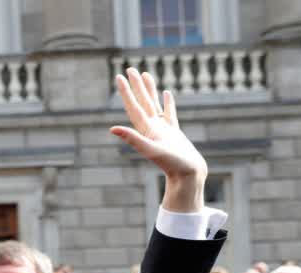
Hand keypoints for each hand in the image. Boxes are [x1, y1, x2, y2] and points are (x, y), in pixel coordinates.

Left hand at [111, 68, 207, 212]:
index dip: (126, 92)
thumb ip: (132, 138)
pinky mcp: (174, 133)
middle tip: (130, 69)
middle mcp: (152, 128)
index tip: (119, 76)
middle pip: (142, 102)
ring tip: (146, 74)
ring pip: (154, 105)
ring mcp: (163, 130)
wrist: (188, 176)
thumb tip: (112, 128)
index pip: (133, 106)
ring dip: (149, 90)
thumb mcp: (150, 150)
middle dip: (136, 86)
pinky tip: (166, 93)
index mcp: (146, 130)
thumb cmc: (172, 164)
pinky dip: (167, 103)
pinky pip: (169, 114)